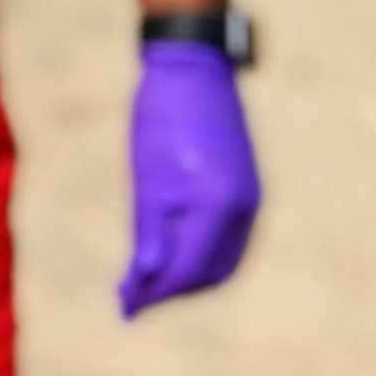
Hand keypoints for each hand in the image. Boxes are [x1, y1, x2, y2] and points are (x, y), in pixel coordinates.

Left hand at [121, 40, 260, 316]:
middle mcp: (242, 210)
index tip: (125, 307)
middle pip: (210, 273)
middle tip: (132, 297)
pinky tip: (173, 250)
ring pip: (222, 259)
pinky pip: (229, 238)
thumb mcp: (147, 180)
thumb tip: (141, 284)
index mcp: (217, 208)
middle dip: (172, 290)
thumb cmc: (161, 119)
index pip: (187, 271)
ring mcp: (250, 199)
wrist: (193, 68)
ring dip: (188, 275)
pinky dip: (203, 253)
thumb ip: (149, 235)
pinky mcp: (247, 188)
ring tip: (148, 280)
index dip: (155, 294)